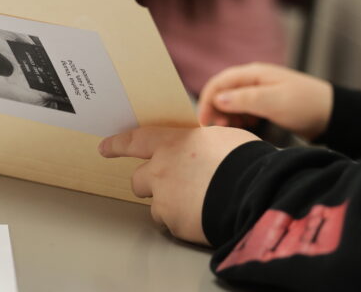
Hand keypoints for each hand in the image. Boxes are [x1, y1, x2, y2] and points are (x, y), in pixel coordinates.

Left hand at [98, 126, 258, 244]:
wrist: (255, 192)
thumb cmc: (245, 160)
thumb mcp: (222, 138)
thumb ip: (199, 143)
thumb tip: (198, 149)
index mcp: (173, 143)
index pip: (135, 140)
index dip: (118, 144)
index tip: (105, 147)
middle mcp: (161, 169)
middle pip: (138, 179)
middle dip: (149, 183)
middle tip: (169, 186)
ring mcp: (165, 198)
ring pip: (155, 204)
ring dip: (168, 204)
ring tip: (196, 202)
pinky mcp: (174, 222)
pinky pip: (171, 223)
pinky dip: (182, 221)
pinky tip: (202, 214)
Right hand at [198, 63, 334, 140]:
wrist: (332, 114)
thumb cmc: (305, 105)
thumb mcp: (274, 102)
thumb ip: (245, 99)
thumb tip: (217, 99)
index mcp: (254, 73)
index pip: (220, 82)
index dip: (207, 100)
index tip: (203, 123)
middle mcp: (254, 80)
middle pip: (223, 92)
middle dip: (216, 110)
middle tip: (218, 130)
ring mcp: (260, 91)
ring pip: (232, 102)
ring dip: (227, 116)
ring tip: (230, 130)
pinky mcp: (266, 104)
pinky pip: (244, 109)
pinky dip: (239, 119)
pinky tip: (244, 128)